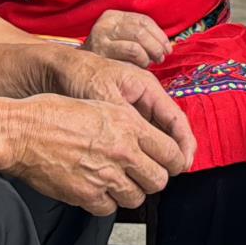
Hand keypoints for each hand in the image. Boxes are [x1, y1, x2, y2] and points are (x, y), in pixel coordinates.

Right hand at [2, 93, 193, 215]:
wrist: (21, 132)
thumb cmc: (52, 114)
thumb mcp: (98, 106)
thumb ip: (126, 124)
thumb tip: (145, 139)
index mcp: (127, 124)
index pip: (171, 152)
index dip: (174, 162)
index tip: (171, 165)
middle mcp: (122, 150)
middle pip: (159, 179)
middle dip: (154, 179)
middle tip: (144, 176)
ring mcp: (105, 175)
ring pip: (137, 197)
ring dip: (130, 192)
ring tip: (118, 182)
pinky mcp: (86, 195)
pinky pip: (110, 208)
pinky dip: (106, 202)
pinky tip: (97, 189)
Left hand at [51, 51, 197, 168]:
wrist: (61, 69)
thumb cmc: (82, 76)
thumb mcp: (104, 94)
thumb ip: (124, 115)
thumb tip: (141, 140)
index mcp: (148, 89)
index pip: (176, 118)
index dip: (184, 142)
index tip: (183, 164)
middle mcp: (146, 99)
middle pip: (171, 129)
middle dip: (176, 152)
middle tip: (175, 173)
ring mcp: (136, 109)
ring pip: (157, 135)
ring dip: (161, 154)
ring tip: (159, 175)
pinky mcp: (124, 118)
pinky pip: (141, 137)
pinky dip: (145, 152)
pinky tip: (141, 168)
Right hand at [83, 10, 172, 67]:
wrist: (76, 70)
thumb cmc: (107, 57)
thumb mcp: (121, 40)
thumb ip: (139, 37)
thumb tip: (165, 45)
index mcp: (113, 16)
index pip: (143, 20)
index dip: (159, 34)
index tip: (167, 46)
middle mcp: (105, 24)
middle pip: (141, 29)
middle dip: (157, 44)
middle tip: (162, 56)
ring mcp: (101, 37)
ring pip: (137, 39)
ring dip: (151, 52)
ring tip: (154, 61)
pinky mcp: (101, 52)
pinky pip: (131, 51)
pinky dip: (142, 59)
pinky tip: (143, 65)